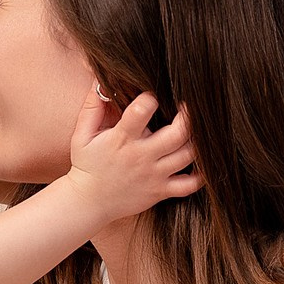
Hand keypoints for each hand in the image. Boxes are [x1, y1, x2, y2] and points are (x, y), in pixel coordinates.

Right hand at [65, 87, 199, 226]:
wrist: (87, 202)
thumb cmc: (86, 164)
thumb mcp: (82, 134)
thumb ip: (92, 107)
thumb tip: (101, 80)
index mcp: (122, 139)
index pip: (142, 110)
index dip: (151, 98)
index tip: (153, 95)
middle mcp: (141, 156)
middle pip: (178, 133)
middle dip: (188, 117)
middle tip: (187, 108)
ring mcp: (154, 175)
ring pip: (188, 155)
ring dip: (197, 140)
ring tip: (194, 130)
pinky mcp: (160, 191)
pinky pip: (189, 185)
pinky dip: (201, 174)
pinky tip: (200, 162)